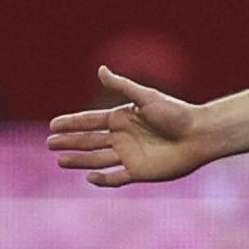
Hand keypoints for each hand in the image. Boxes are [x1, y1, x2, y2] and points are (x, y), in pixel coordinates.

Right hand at [46, 66, 212, 183]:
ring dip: (79, 160)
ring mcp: (130, 155)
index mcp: (122, 117)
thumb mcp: (146, 97)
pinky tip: (89, 178)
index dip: (71, 122)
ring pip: (97, 160)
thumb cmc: (176, 113)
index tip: (52, 124)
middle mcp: (123, 137)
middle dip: (69, 142)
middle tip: (49, 143)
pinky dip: (103, 179)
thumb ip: (123, 86)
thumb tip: (100, 69)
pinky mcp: (140, 172)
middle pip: (89, 141)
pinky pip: (116, 178)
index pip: (90, 121)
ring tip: (60, 161)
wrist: (199, 135)